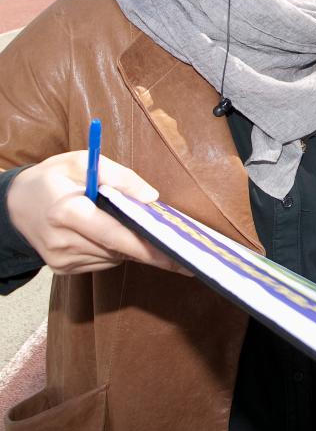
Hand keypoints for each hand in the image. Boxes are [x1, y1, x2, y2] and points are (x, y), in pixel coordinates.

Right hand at [7, 151, 187, 275]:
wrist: (15, 204)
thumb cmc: (53, 178)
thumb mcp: (85, 162)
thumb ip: (121, 177)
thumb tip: (152, 198)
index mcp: (66, 212)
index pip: (115, 235)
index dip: (148, 247)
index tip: (176, 255)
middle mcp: (62, 241)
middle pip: (118, 249)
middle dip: (149, 248)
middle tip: (183, 254)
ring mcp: (61, 259)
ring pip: (114, 257)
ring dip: (131, 246)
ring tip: (143, 232)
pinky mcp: (63, 269)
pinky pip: (103, 261)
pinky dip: (115, 250)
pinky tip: (114, 235)